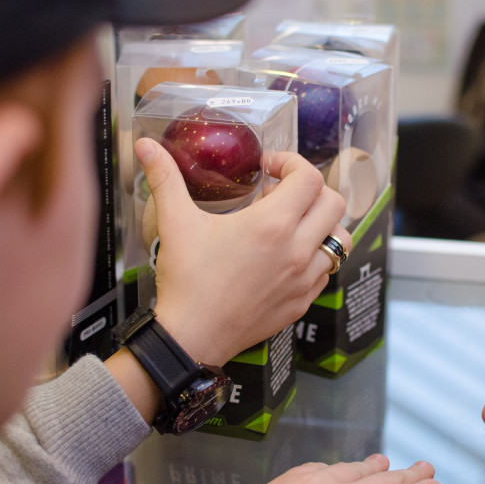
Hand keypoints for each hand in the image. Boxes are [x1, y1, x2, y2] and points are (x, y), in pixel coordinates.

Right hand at [135, 138, 349, 364]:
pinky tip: (286, 256)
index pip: (310, 177)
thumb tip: (144, 145)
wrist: (191, 338)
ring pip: (340, 239)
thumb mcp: (175, 222)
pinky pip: (327, 270)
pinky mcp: (302, 301)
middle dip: (310, 189)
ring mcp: (304, 279)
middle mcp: (297, 250)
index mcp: (273, 225)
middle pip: (334, 202)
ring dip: (322, 223)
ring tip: (292, 223)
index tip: (268, 169)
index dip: (292, 163)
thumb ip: (164, 178)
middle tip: (280, 193)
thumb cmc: (186, 280)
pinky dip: (316, 256)